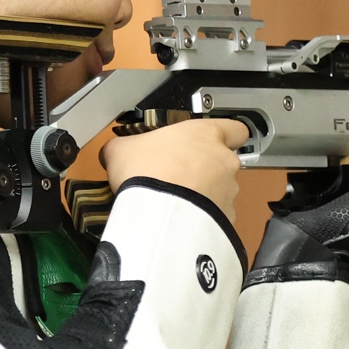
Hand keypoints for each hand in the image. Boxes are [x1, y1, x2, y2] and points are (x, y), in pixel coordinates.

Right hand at [102, 117, 248, 223]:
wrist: (159, 214)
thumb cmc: (147, 173)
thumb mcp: (121, 150)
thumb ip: (125, 146)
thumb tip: (114, 152)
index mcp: (205, 134)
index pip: (234, 128)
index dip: (225, 134)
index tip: (213, 140)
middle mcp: (223, 160)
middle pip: (223, 162)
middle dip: (205, 170)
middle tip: (178, 177)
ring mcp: (228, 190)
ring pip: (221, 191)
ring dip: (204, 196)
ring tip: (176, 202)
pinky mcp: (226, 217)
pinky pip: (217, 216)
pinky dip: (203, 218)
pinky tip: (181, 220)